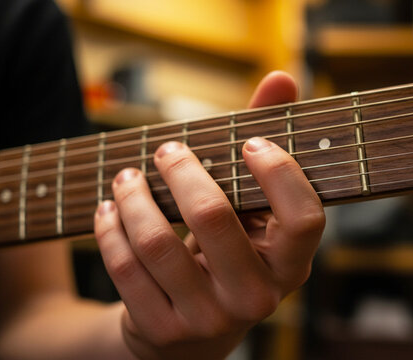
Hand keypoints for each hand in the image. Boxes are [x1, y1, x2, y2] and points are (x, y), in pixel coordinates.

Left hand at [94, 71, 324, 358]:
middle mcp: (256, 298)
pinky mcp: (161, 329)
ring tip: (126, 177)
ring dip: (132, 195)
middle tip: (167, 150)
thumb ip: (266, 147)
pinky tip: (108, 209)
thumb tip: (282, 77)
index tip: (248, 142)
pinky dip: (109, 228)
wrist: (190, 334)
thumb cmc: (226, 255)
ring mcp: (207, 319)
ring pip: (156, 242)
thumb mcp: (251, 214)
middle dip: (181, 169)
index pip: (304, 218)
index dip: (277, 172)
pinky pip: (124, 267)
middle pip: (214, 216)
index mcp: (290, 266)